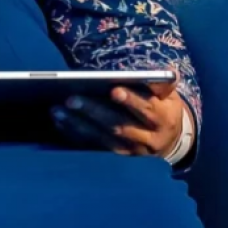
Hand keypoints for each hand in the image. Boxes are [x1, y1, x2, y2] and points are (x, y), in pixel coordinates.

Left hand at [52, 81, 187, 157]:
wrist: (170, 141)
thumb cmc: (164, 109)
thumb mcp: (170, 96)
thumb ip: (164, 84)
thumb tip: (166, 71)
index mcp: (163, 119)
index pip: (146, 109)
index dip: (131, 101)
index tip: (113, 90)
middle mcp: (148, 138)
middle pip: (119, 125)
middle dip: (94, 111)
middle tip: (71, 99)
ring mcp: (132, 150)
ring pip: (103, 138)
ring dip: (78, 124)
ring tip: (57, 110)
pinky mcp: (118, 156)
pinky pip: (94, 146)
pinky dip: (76, 134)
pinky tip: (60, 121)